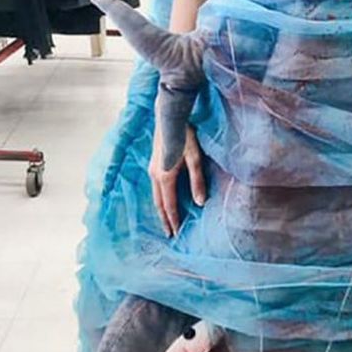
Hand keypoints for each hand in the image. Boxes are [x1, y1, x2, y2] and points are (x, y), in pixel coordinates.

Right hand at [149, 120, 206, 236]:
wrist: (169, 116)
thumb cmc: (185, 136)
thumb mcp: (195, 158)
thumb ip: (197, 181)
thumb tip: (200, 203)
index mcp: (165, 177)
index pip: (170, 205)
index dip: (174, 220)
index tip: (177, 234)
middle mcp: (155, 175)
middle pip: (159, 203)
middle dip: (165, 219)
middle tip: (170, 234)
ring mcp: (152, 169)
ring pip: (156, 196)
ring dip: (162, 210)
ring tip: (167, 221)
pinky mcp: (154, 164)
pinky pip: (155, 188)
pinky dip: (160, 199)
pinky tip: (165, 200)